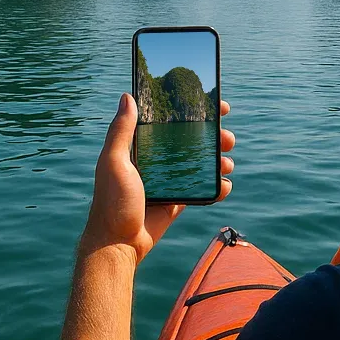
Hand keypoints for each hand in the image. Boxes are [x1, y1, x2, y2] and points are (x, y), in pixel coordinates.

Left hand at [79, 93, 234, 262]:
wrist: (117, 243)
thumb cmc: (111, 201)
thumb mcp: (113, 162)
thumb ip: (121, 131)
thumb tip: (127, 95)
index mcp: (140, 147)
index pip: (169, 122)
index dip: (191, 111)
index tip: (214, 103)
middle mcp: (156, 160)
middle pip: (191, 142)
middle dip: (213, 137)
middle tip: (227, 137)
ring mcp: (168, 180)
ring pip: (200, 164)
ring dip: (218, 161)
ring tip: (227, 163)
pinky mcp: (177, 200)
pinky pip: (201, 190)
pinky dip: (216, 187)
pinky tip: (224, 186)